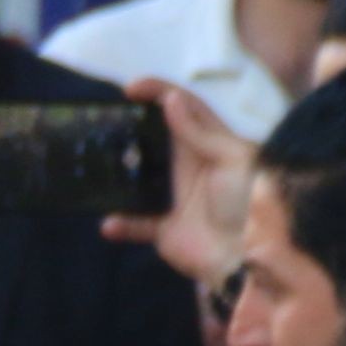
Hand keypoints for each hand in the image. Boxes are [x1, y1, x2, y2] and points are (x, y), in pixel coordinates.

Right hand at [107, 77, 256, 289]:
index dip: (159, 91)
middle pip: (155, 137)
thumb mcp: (233, 160)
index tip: (130, 87)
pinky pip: (135, 223)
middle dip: (130, 125)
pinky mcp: (165, 228)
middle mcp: (191, 167)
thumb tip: (172, 99)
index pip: (184, 107)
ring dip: (118, 173)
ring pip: (138, 177)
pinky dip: (121, 224)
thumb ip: (200, 132)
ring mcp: (176, 197)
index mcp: (211, 145)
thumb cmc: (250, 204)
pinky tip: (110, 223)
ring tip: (95, 163)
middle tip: (104, 118)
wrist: (250, 258)